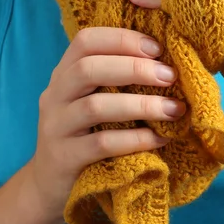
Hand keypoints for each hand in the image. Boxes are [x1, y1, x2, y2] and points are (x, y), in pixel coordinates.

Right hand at [26, 27, 184, 223]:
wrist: (49, 185)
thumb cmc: (84, 134)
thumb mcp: (91, 100)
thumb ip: (116, 80)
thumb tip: (168, 64)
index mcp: (63, 74)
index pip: (85, 40)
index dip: (121, 39)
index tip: (157, 48)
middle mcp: (55, 95)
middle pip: (88, 69)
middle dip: (134, 68)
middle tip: (170, 77)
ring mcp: (56, 127)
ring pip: (96, 106)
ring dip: (141, 105)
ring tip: (174, 109)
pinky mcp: (64, 158)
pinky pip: (102, 144)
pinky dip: (135, 139)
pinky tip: (160, 139)